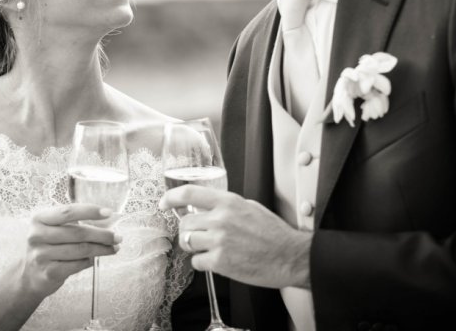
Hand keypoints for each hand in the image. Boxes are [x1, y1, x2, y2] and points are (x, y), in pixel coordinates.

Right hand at [19, 204, 120, 297]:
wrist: (29, 275)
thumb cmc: (48, 246)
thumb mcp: (53, 229)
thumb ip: (73, 223)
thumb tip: (106, 220)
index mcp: (39, 218)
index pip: (68, 212)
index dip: (90, 211)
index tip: (108, 213)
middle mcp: (37, 235)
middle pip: (78, 233)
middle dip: (102, 234)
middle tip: (117, 236)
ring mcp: (41, 255)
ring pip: (81, 250)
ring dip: (101, 249)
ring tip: (113, 248)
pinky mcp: (48, 272)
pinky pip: (77, 265)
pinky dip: (89, 262)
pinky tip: (94, 259)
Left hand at [160, 185, 310, 288]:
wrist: (291, 256)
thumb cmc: (274, 233)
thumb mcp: (251, 207)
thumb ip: (227, 206)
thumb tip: (207, 207)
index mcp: (229, 202)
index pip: (190, 193)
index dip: (171, 197)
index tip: (164, 203)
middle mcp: (221, 219)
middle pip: (185, 222)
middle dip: (187, 230)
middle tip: (196, 235)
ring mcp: (219, 241)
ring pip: (187, 241)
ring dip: (192, 246)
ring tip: (207, 248)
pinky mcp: (221, 262)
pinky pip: (196, 261)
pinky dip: (202, 263)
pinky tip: (216, 261)